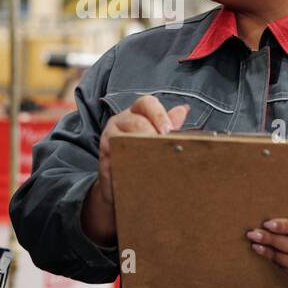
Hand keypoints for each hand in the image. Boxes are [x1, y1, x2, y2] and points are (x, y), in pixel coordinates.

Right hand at [80, 95, 188, 246]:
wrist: (122, 184)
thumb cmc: (142, 154)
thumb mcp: (155, 135)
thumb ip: (168, 123)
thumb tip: (183, 109)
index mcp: (135, 113)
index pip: (146, 103)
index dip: (159, 114)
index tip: (169, 130)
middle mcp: (119, 122)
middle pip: (136, 121)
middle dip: (152, 133)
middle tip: (165, 147)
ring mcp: (109, 139)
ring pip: (124, 137)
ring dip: (141, 147)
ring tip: (156, 157)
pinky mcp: (104, 158)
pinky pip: (115, 157)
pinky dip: (129, 163)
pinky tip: (142, 169)